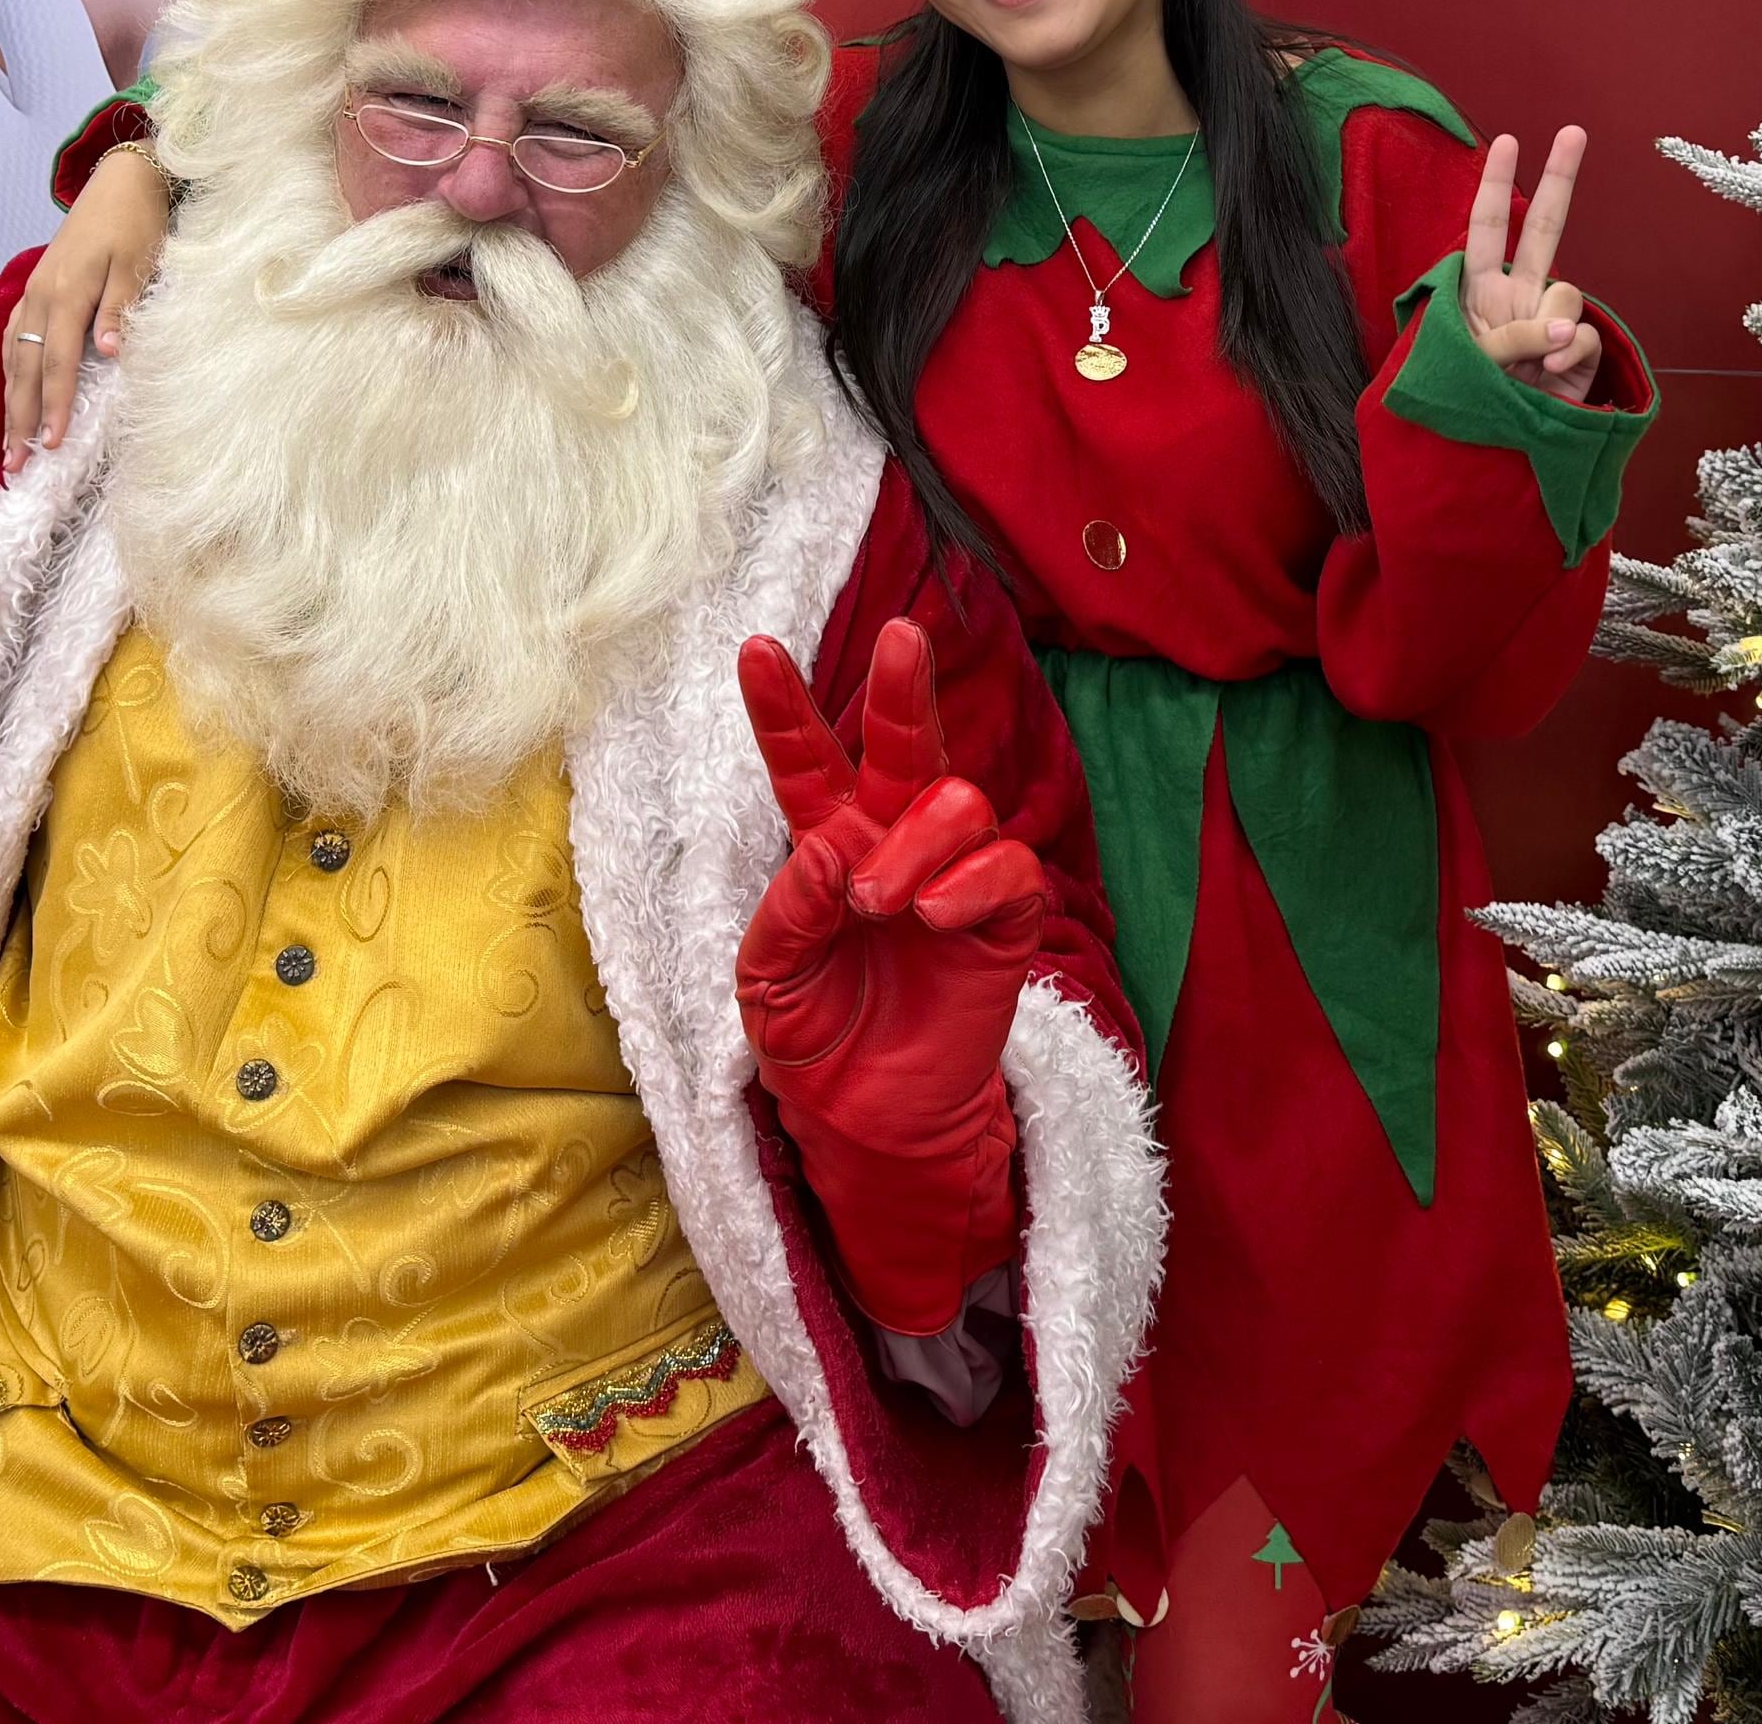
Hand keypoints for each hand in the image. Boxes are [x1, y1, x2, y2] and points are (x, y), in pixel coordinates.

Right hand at [4, 142, 174, 453]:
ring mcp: (33, 292)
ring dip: (10, 401)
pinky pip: (13, 337)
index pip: (57, 361)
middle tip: (16, 465)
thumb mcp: (139, 263)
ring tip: (10, 445)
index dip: (54, 405)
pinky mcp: (35, 289)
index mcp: (68, 292)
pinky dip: (10, 370)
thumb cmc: (137, 222)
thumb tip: (108, 353)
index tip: (51, 444)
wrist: (121, 181)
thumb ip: (120, 308)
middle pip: (25, 368)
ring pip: (13, 356)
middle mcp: (41, 296)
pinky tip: (11, 392)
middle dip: (20, 418)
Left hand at [735, 621, 1045, 1335]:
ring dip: (917, 841)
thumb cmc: (813, 1045)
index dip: (782, 709)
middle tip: (901, 635)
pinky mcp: (1004, 920)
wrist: (870, 1125)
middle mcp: (893, 845)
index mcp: (827, 849)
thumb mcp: (767, 983)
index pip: (806, 764)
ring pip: (957, 802)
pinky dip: (971, 880)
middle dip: (903, 687)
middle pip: (905, 745)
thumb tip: (835, 848)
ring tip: (883, 901)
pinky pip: (1008, 868)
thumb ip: (789, 910)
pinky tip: (936, 912)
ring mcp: (953, 877)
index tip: (752, 648)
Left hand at [1464, 125, 1600, 401]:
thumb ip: (1514, 335)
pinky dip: (1569, 352)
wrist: (1491, 459)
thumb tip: (1567, 329)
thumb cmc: (1464, 404)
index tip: (1506, 141)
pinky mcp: (1579, 353)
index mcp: (1477, 291)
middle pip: (1541, 228)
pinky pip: (1584, 333)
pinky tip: (1551, 376)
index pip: (1485, 227)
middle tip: (1573, 130)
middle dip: (1559, 179)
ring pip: (1566, 291)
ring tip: (1527, 366)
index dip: (1495, 184)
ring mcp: (1550, 323)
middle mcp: (1516, 297)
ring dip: (1548, 324)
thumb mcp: (1471, 364)